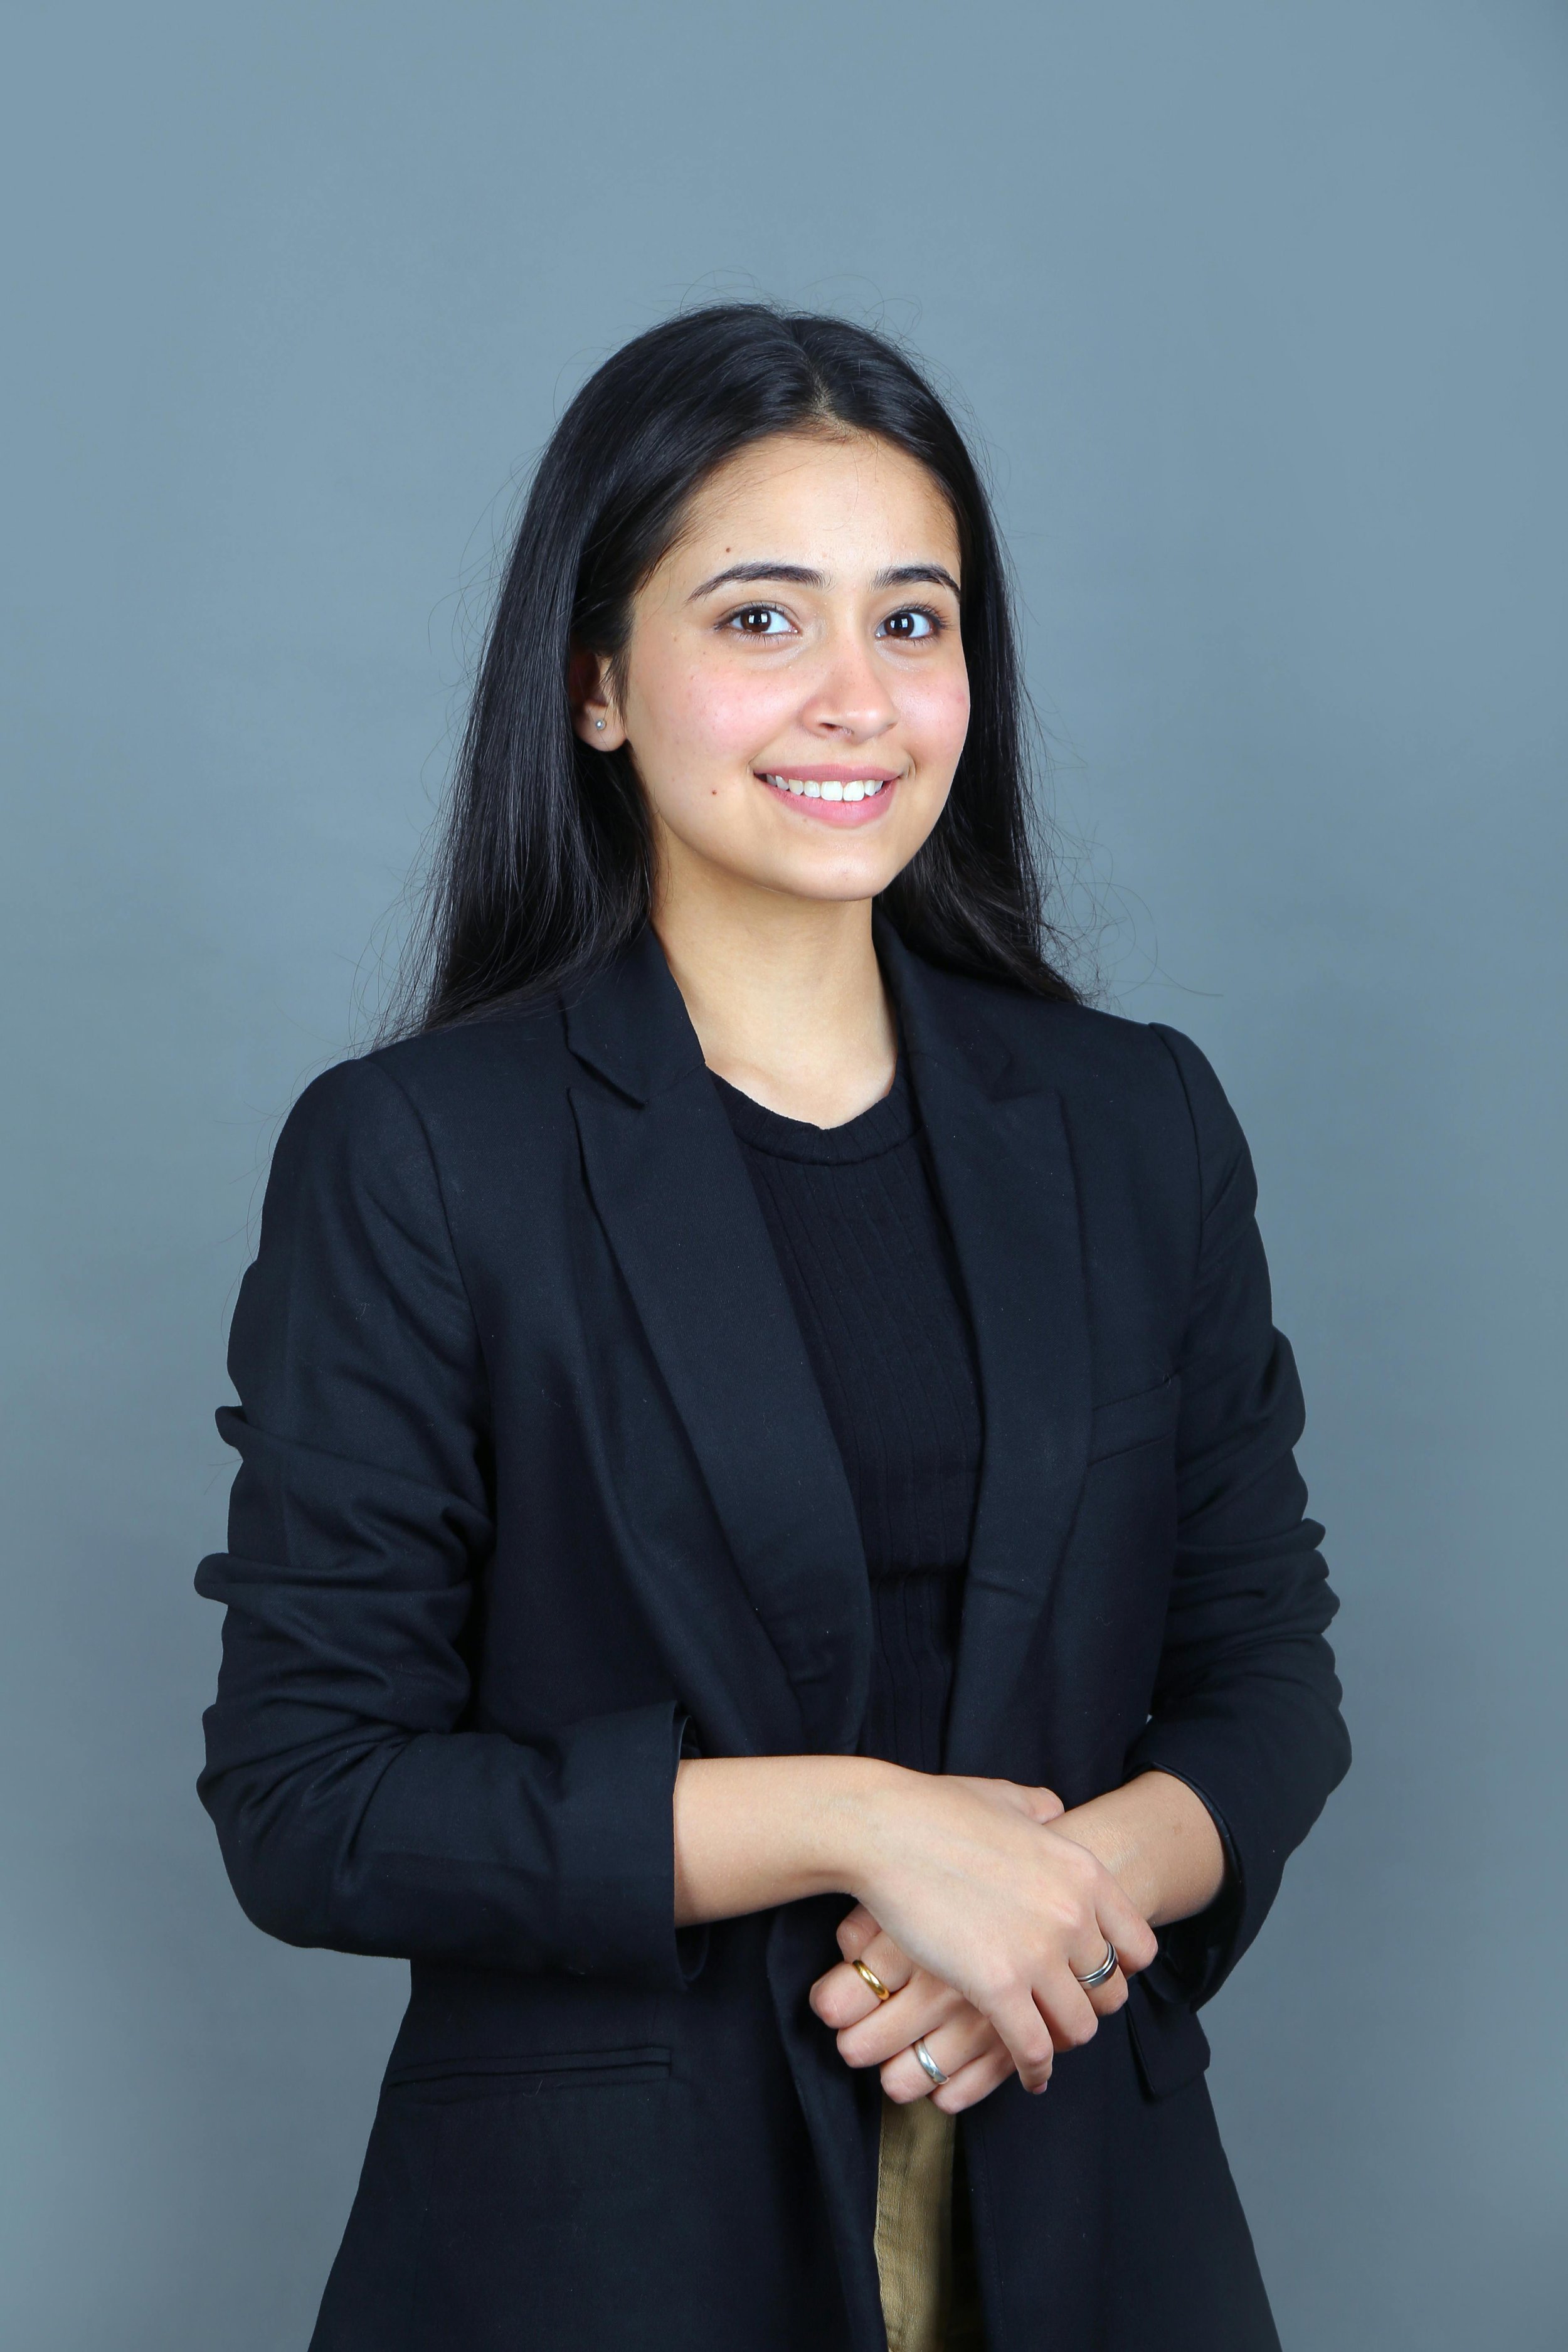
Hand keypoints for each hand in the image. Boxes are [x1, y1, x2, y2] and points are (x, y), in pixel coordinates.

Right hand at [835, 1774, 1158, 2095]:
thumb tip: (1056, 1813)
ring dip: (1063, 2040)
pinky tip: (1029, 2075)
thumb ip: (1043, 1811)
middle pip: (1110, 1991)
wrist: (887, 1830)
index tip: (1097, 1976)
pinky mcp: (998, 1987)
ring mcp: (1038, 1954)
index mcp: (1083, 1873)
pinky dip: (1035, 2070)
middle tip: (1065, 2012)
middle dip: (1090, 2005)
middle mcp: (1073, 1915)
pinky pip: (1035, 2049)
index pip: (1138, 1945)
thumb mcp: (1009, 1798)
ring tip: (1046, 2044)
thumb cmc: (937, 1812)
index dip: (1121, 1968)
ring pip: (1079, 2027)